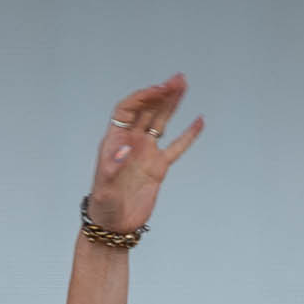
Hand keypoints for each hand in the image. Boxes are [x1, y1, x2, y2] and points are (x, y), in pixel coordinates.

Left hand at [79, 70, 201, 239]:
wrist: (114, 225)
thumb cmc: (104, 206)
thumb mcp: (105, 187)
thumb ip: (113, 168)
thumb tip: (125, 149)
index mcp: (115, 140)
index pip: (128, 109)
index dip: (143, 97)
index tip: (158, 90)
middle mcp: (131, 142)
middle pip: (148, 110)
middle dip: (162, 94)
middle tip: (178, 79)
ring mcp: (146, 153)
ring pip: (162, 122)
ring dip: (172, 104)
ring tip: (183, 84)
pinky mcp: (159, 167)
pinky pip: (177, 147)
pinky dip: (189, 135)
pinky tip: (198, 121)